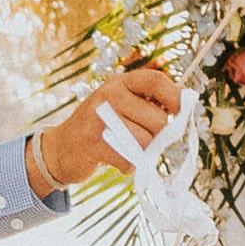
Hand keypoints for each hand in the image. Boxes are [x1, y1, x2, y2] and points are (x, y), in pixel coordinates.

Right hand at [27, 59, 187, 200]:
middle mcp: (108, 95)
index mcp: (119, 83)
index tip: (179, 111)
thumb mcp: (120, 105)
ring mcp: (99, 118)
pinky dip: (126, 164)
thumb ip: (147, 102)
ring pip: (145, 142)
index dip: (175, 96)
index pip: (155, 80)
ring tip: (123, 147)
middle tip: (139, 137)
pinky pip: (130, 159)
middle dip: (156, 135)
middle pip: (157, 120)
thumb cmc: (101, 128)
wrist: (61, 148)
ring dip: (140, 152)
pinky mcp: (93, 143)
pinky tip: (113, 157)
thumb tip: (183, 101)